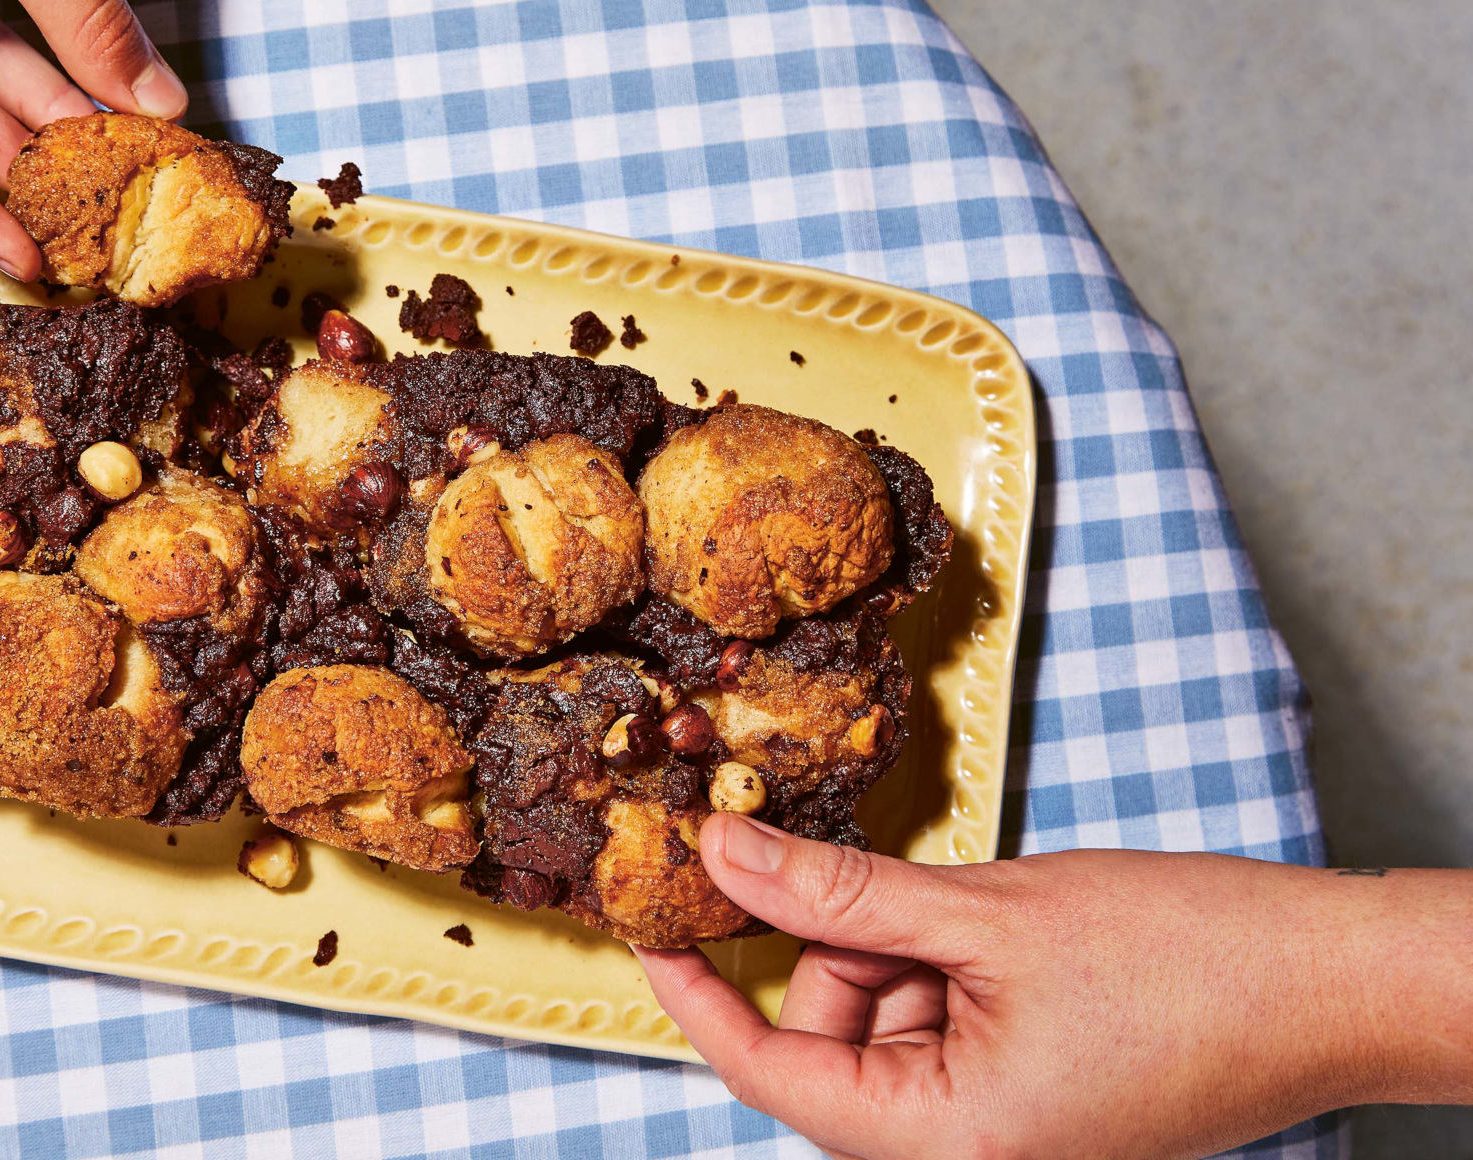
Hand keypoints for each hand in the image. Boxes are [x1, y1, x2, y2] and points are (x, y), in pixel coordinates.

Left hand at [635, 815, 1472, 1159]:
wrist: (1330, 982)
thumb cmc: (1184, 954)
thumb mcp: (984, 910)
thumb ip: (837, 894)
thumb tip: (725, 855)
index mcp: (949, 1147)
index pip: (773, 1075)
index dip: (699, 996)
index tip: (655, 924)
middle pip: (832, 1050)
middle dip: (841, 955)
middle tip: (881, 882)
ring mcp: (1003, 1146)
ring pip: (883, 1038)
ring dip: (900, 960)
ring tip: (983, 915)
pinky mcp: (1031, 1115)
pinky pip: (938, 1045)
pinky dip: (941, 979)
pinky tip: (1000, 938)